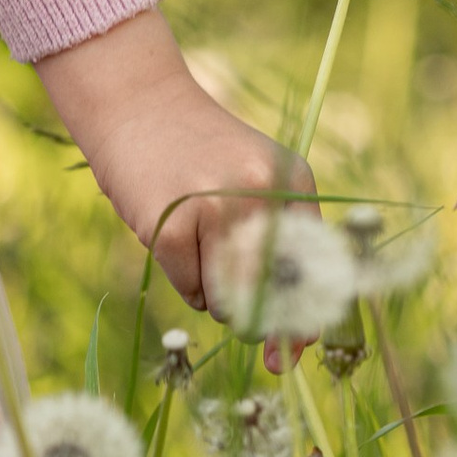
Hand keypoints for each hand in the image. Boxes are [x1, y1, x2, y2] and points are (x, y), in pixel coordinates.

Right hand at [36, 10, 308, 313]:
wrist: (141, 107)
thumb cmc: (202, 155)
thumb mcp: (256, 179)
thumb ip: (279, 244)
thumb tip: (291, 340)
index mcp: (294, 181)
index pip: (316, 268)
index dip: (306, 317)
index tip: (297, 350)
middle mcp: (263, 194)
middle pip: (272, 295)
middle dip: (256, 318)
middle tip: (240, 316)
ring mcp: (217, 211)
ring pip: (228, 300)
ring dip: (214, 294)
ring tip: (198, 246)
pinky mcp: (172, 227)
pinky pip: (190, 290)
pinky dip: (184, 280)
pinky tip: (174, 239)